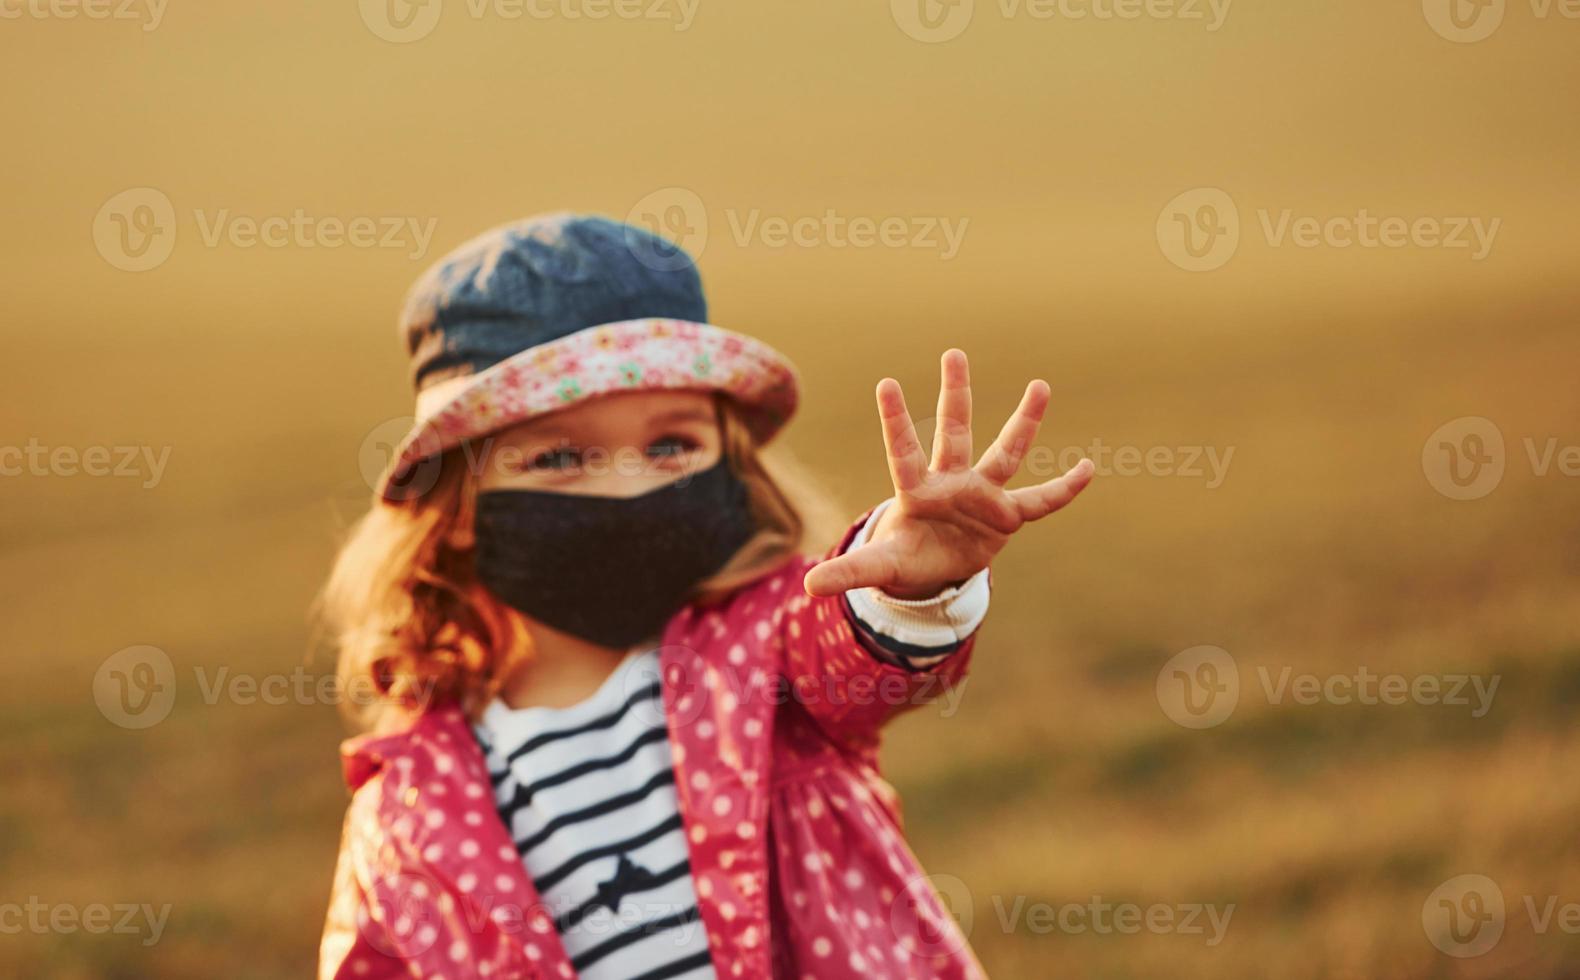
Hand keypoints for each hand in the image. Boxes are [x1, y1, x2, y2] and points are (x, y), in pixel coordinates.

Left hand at [803, 349, 1093, 598]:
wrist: (933, 569)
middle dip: (953, 395)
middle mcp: (949, 482)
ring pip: (1004, 452)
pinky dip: (1062, 489)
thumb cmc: (903, 558)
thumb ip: (849, 572)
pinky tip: (1088, 468)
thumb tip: (808, 585)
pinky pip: (1040, 501)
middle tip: (953, 352)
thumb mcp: (877, 567)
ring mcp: (981, 494)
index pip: (902, 451)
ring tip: (1040, 385)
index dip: (895, 421)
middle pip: (952, 431)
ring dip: (1023, 422)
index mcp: (915, 491)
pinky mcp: (1005, 515)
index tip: (886, 383)